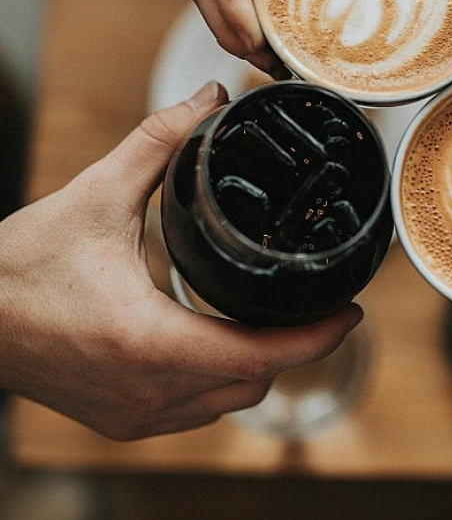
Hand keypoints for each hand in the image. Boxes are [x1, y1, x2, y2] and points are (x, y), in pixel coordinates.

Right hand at [0, 82, 361, 439]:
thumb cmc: (18, 266)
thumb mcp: (95, 194)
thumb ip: (159, 142)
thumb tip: (209, 99)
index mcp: (148, 340)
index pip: (260, 356)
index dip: (316, 337)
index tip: (351, 311)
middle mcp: (147, 391)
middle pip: (255, 382)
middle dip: (297, 347)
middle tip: (318, 304)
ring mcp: (134, 415)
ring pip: (228, 402)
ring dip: (260, 365)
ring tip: (279, 320)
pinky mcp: (121, 420)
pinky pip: (196, 411)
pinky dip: (222, 381)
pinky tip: (223, 344)